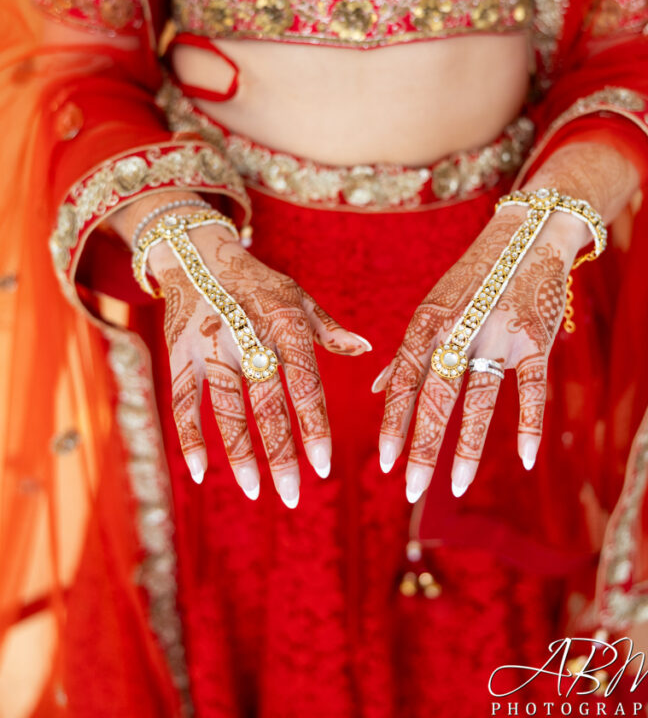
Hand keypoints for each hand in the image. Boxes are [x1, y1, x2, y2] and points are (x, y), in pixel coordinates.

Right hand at [148, 225, 370, 506]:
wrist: (196, 253)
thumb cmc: (257, 282)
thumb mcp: (296, 296)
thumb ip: (328, 329)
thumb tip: (366, 350)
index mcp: (283, 323)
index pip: (304, 382)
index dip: (313, 425)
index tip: (323, 465)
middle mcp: (248, 336)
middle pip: (266, 404)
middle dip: (280, 453)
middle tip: (292, 495)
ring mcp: (210, 346)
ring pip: (226, 409)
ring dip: (240, 453)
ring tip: (255, 491)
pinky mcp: (179, 353)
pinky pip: (182, 401)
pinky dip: (189, 437)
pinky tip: (200, 472)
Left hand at [375, 206, 588, 502]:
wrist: (528, 237)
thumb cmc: (473, 279)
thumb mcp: (433, 310)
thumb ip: (406, 354)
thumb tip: (374, 390)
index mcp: (428, 323)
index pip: (404, 380)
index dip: (393, 421)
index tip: (383, 460)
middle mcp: (458, 329)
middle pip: (436, 396)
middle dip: (421, 446)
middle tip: (409, 489)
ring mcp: (498, 334)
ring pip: (479, 398)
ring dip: (466, 446)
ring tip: (454, 486)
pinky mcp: (536, 338)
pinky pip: (532, 388)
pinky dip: (530, 424)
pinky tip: (523, 458)